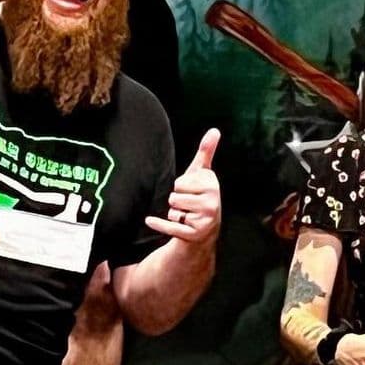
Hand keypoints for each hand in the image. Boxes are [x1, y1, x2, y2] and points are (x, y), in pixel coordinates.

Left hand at [145, 128, 221, 247]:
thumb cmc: (201, 196)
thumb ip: (206, 152)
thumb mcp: (202, 174)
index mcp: (212, 185)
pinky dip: (157, 224)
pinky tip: (149, 221)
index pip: (179, 182)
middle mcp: (213, 203)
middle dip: (177, 201)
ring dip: (174, 214)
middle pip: (174, 196)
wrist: (206, 230)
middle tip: (189, 206)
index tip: (193, 192)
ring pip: (172, 210)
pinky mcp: (194, 234)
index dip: (181, 187)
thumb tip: (215, 130)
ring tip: (186, 215)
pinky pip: (169, 225)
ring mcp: (205, 220)